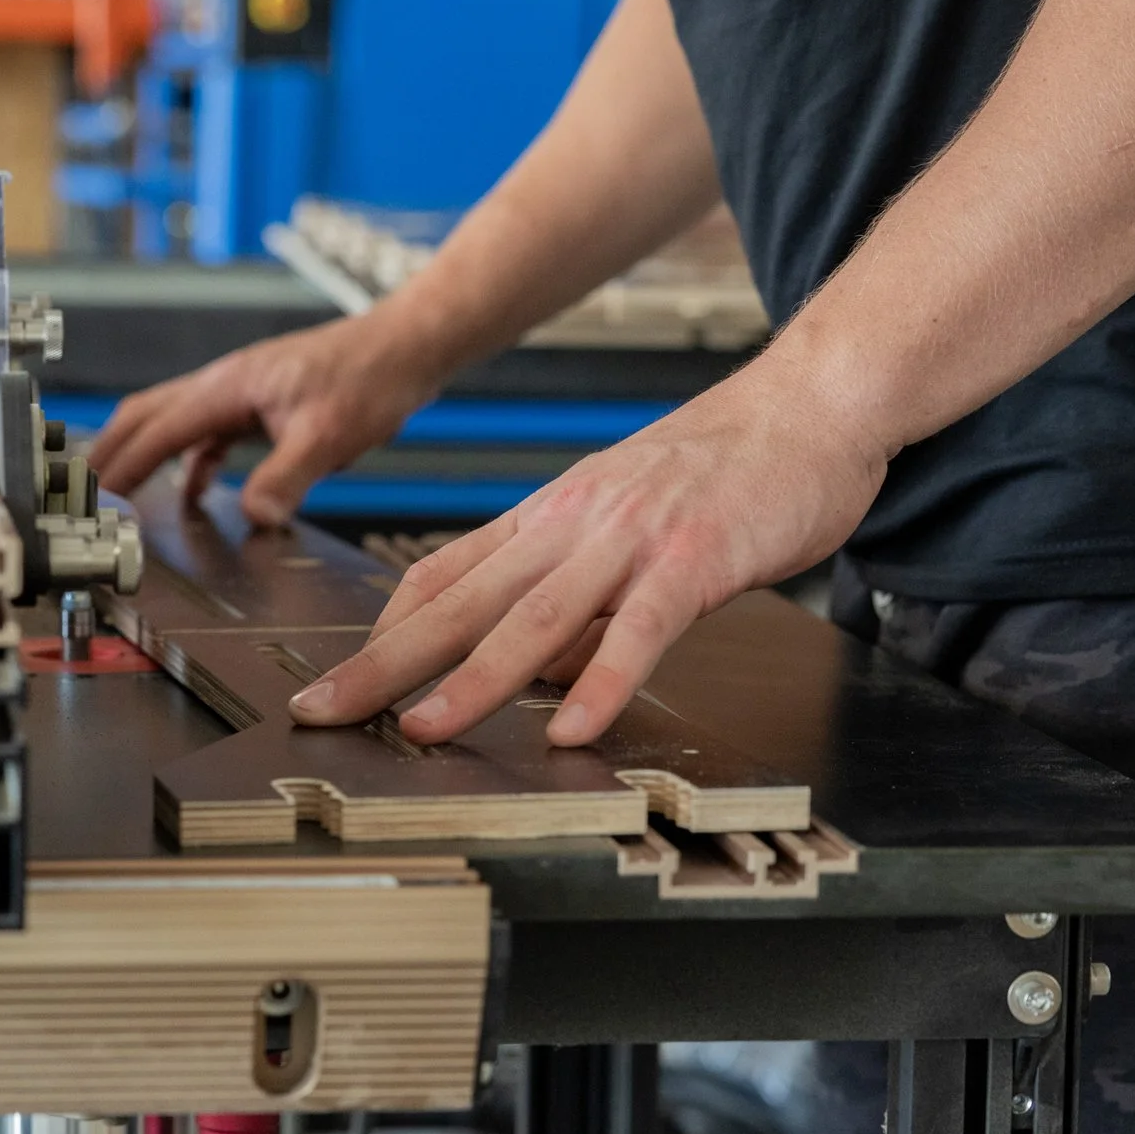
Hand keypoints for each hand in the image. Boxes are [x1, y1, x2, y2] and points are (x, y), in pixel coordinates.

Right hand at [89, 315, 435, 525]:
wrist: (406, 346)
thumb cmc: (369, 376)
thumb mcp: (327, 436)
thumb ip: (286, 478)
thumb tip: (254, 518)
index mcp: (228, 387)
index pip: (157, 429)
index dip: (122, 464)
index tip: (94, 495)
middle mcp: (225, 384)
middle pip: (148, 415)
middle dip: (112, 451)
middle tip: (84, 490)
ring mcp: (242, 392)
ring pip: (174, 422)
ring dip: (146, 455)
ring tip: (122, 493)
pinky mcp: (262, 403)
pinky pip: (210, 434)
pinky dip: (191, 462)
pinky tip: (195, 492)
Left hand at [284, 356, 888, 746]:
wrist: (813, 403)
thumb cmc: (728, 469)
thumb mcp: (628, 526)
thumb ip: (578, 601)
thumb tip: (533, 675)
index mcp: (551, 516)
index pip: (442, 575)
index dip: (384, 631)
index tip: (337, 681)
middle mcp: (573, 523)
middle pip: (460, 603)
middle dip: (383, 663)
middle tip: (321, 712)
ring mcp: (630, 539)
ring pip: (533, 619)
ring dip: (471, 681)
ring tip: (420, 730)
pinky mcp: (694, 558)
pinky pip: (640, 629)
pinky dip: (602, 681)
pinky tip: (573, 729)